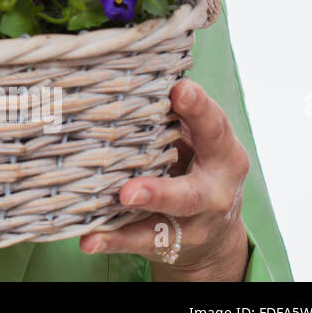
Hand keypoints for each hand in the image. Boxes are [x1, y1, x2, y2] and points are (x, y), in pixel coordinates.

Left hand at [79, 78, 251, 280]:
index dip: (199, 109)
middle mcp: (213, 192)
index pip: (214, 128)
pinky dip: (113, 239)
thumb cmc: (196, 163)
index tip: (179, 89)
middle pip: (191, 194)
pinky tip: (88, 239)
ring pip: (165, 224)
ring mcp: (193, 223)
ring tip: (114, 205)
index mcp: (223, 154)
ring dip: (134, 220)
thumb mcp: (198, 138)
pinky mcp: (171, 243)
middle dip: (161, 191)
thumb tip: (125, 69)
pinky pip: (141, 241)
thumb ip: (174, 114)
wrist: (214, 229)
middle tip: (129, 189)